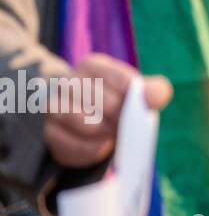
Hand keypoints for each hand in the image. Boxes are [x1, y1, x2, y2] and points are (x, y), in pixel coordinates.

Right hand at [44, 54, 171, 169]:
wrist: (88, 127)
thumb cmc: (118, 104)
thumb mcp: (138, 94)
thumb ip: (154, 91)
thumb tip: (154, 96)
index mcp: (93, 66)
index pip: (119, 78)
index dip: (134, 98)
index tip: (142, 109)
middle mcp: (68, 81)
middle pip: (99, 99)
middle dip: (119, 117)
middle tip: (128, 126)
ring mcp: (52, 106)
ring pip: (80, 120)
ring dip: (104, 132)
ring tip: (115, 135)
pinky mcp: (47, 132)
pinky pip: (68, 142)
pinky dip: (89, 149)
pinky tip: (102, 147)